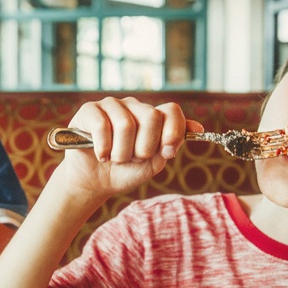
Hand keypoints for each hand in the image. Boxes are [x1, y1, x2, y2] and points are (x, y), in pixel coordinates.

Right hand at [57, 96, 200, 195]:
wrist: (95, 182)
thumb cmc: (125, 171)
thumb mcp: (153, 162)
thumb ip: (172, 144)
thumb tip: (198, 128)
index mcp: (152, 116)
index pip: (171, 111)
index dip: (173, 132)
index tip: (166, 153)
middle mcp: (134, 106)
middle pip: (151, 117)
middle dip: (143, 148)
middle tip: (133, 159)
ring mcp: (111, 105)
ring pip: (126, 124)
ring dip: (121, 153)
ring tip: (115, 159)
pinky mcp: (90, 110)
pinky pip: (102, 125)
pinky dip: (103, 148)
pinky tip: (101, 155)